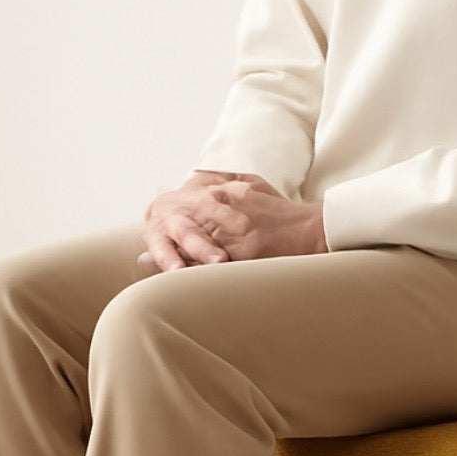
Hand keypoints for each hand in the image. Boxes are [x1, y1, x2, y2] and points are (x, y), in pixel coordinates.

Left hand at [139, 171, 327, 272]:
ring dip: (172, 259)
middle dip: (164, 241)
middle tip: (144, 257)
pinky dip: (193, 273)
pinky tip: (177, 282)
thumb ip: (226, 177)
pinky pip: (212, 266)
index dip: (170, 222)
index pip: (189, 208)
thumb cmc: (284, 210)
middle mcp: (225, 212)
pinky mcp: (244, 254)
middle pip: (185, 228)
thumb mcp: (254, 183)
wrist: (312, 230)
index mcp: (225, 194)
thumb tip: (197, 174)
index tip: (154, 231)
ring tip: (151, 269)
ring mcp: (234, 234)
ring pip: (194, 247)